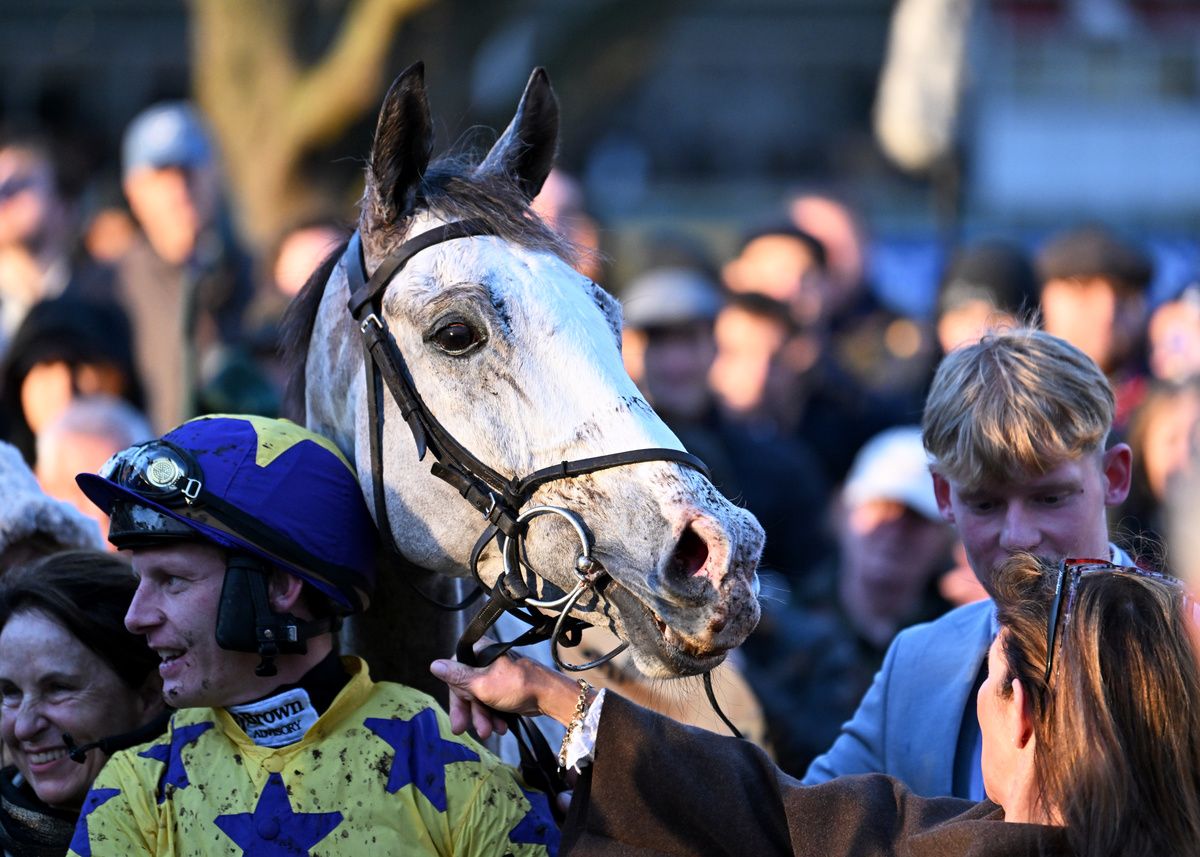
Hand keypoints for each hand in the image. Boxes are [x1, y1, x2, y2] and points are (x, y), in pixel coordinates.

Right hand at [430, 646, 583, 739]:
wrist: (549, 697)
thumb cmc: (517, 685)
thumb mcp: (481, 684)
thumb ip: (457, 677)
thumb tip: (434, 665)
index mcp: (480, 652)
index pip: (455, 671)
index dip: (455, 693)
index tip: (458, 710)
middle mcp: (487, 661)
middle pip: (467, 688)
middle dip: (470, 711)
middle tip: (463, 730)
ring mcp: (498, 675)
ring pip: (480, 698)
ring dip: (483, 717)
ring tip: (489, 731)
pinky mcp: (507, 688)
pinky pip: (493, 703)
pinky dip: (494, 715)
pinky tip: (500, 728)